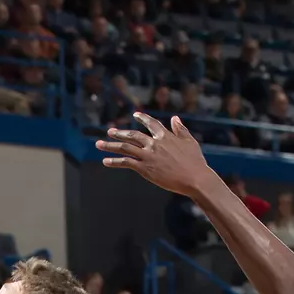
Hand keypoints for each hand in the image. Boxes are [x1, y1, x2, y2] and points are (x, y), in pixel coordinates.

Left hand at [97, 113, 216, 194]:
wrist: (194, 178)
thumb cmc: (195, 162)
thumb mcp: (190, 142)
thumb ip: (181, 129)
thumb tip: (175, 118)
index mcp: (165, 136)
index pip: (151, 123)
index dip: (142, 118)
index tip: (135, 114)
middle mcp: (154, 143)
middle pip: (132, 135)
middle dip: (119, 133)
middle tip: (109, 131)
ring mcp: (148, 155)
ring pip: (125, 147)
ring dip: (110, 145)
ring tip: (99, 144)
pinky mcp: (145, 168)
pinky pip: (126, 162)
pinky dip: (115, 162)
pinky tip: (105, 161)